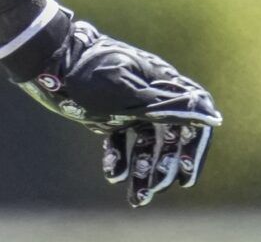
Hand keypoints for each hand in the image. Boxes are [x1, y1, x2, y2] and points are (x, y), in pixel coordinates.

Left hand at [0, 2, 220, 206]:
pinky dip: (120, 158)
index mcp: (162, 82)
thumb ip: (170, 108)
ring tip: (137, 199)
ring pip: (147, 143)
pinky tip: (113, 174)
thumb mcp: (132, 95)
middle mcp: (151, 94)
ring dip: (144, 171)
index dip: (195, 146)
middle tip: (156, 189)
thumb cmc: (91, 74)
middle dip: (166, 165)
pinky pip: (122, 141)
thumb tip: (211, 116)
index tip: (187, 173)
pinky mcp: (110, 114)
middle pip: (171, 136)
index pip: (194, 115)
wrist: (49, 61)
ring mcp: (131, 104)